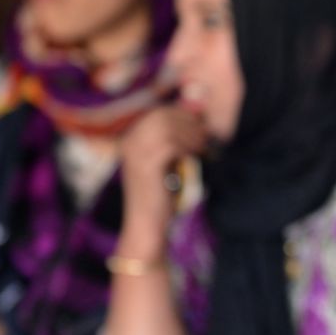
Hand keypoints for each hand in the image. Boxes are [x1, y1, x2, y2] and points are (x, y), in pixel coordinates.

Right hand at [117, 104, 205, 238]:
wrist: (147, 225)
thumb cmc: (161, 194)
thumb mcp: (167, 161)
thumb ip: (175, 138)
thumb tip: (197, 109)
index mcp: (132, 138)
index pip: (159, 112)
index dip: (184, 117)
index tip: (201, 130)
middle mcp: (130, 141)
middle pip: (163, 115)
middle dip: (189, 124)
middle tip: (205, 139)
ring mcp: (135, 152)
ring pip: (168, 127)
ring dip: (191, 135)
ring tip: (203, 148)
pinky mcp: (146, 163)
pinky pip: (171, 144)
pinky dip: (188, 148)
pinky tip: (196, 157)